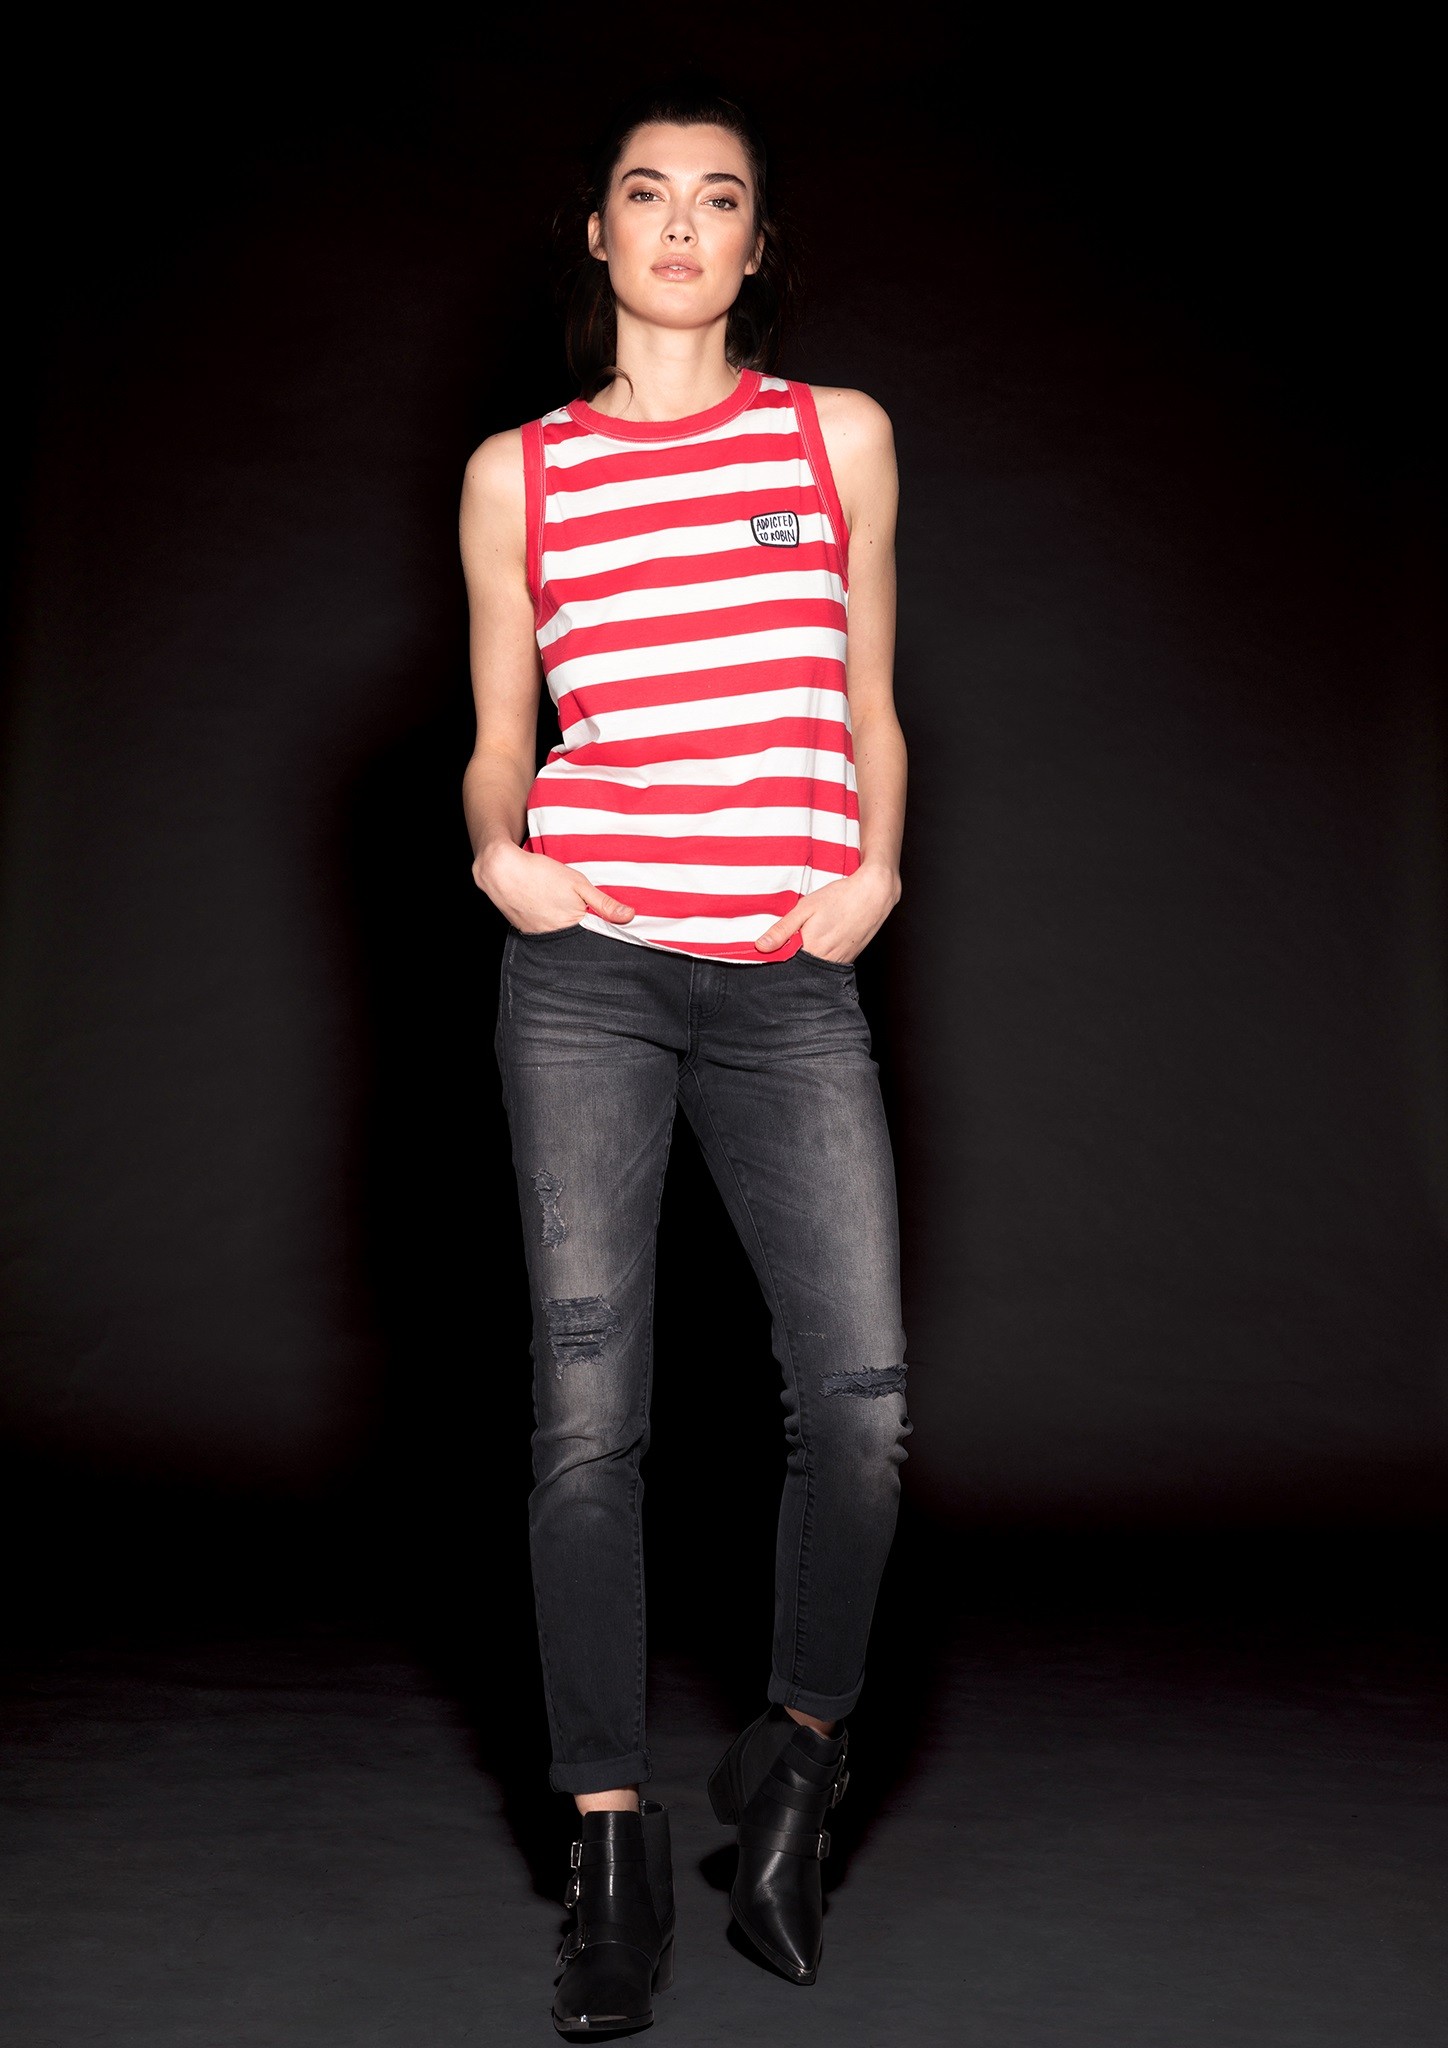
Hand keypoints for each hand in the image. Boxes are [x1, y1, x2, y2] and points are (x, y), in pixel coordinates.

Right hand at [473, 840, 634, 933]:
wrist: (501, 870)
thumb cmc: (541, 874)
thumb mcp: (578, 883)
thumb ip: (604, 903)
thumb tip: (629, 916)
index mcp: (572, 927)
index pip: (597, 938)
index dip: (605, 930)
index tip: (614, 926)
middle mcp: (555, 938)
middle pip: (579, 939)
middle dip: (586, 930)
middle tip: (584, 913)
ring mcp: (539, 936)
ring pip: (562, 937)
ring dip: (567, 927)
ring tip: (564, 909)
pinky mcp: (526, 931)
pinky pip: (546, 933)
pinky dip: (551, 925)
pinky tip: (550, 911)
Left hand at [754, 862, 900, 961]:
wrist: (874, 894)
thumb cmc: (840, 898)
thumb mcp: (805, 908)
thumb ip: (783, 929)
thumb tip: (761, 946)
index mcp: (812, 951)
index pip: (786, 965)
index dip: (776, 957)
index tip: (769, 949)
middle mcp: (826, 962)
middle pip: (800, 968)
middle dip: (791, 959)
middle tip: (792, 939)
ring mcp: (840, 962)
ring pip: (815, 967)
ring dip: (807, 958)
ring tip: (810, 937)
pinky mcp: (849, 958)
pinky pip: (829, 963)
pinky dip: (821, 956)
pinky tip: (822, 939)